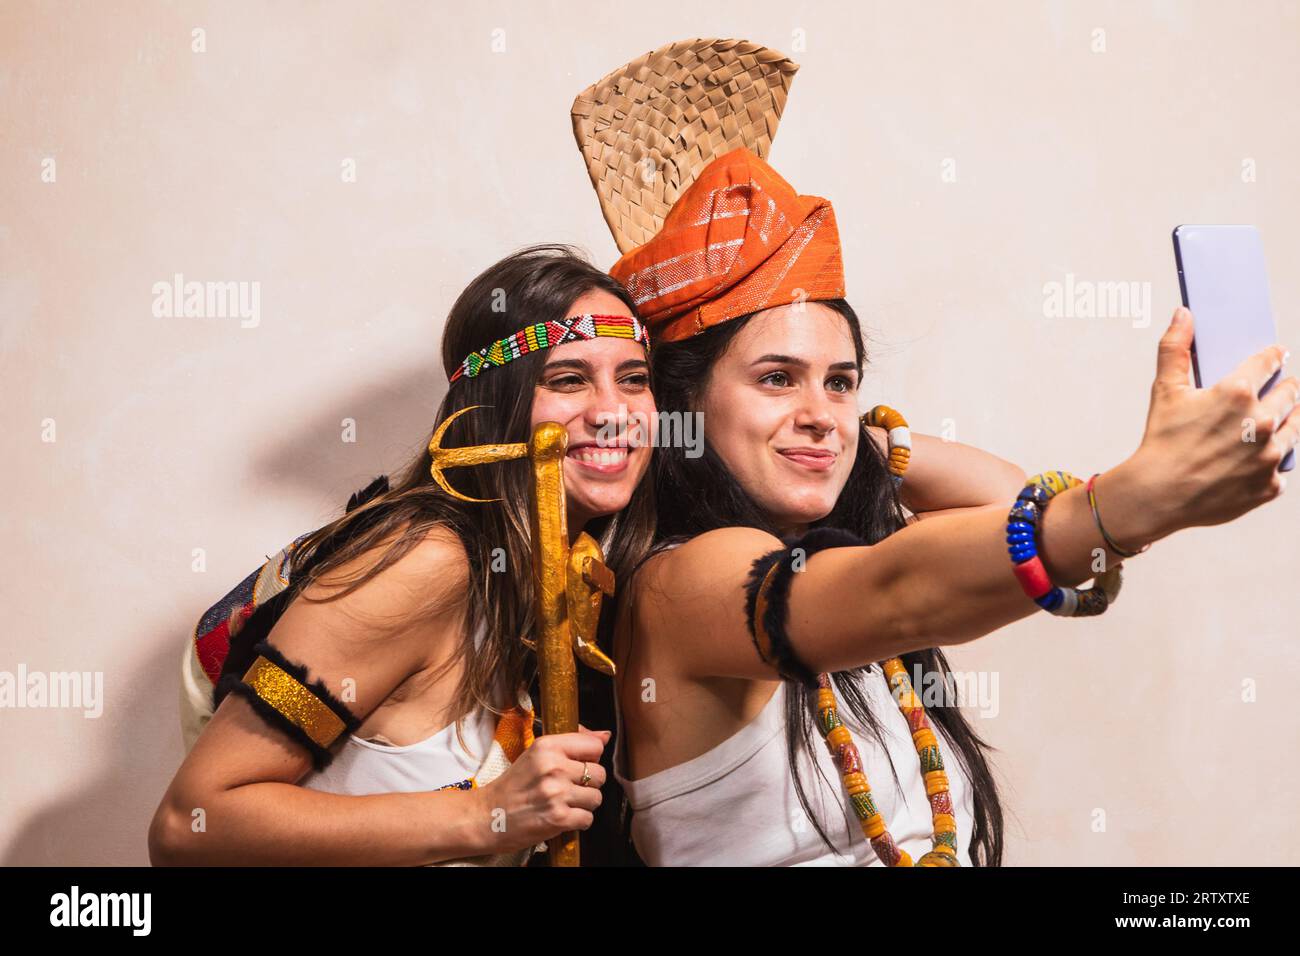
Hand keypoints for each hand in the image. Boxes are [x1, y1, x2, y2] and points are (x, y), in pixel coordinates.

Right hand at [468, 725, 608, 854]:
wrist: (486, 816)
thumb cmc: (512, 786)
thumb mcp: (536, 754)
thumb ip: (571, 742)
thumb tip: (604, 736)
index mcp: (547, 747)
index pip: (594, 745)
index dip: (590, 758)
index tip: (579, 765)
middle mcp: (553, 767)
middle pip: (599, 773)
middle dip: (588, 784)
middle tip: (569, 788)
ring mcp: (557, 794)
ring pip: (596, 797)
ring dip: (584, 804)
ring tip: (565, 803)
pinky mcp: (558, 818)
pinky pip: (588, 818)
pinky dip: (579, 821)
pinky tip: (563, 817)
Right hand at [1125, 307, 1296, 534]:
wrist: (1156, 495)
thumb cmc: (1160, 441)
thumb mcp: (1165, 390)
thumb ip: (1175, 348)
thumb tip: (1183, 314)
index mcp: (1238, 393)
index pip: (1269, 363)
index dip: (1274, 356)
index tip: (1278, 355)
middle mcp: (1262, 422)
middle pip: (1290, 394)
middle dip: (1286, 387)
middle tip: (1281, 387)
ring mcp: (1269, 456)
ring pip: (1295, 428)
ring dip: (1288, 420)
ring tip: (1274, 421)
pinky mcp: (1270, 484)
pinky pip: (1280, 468)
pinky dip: (1271, 462)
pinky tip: (1256, 459)